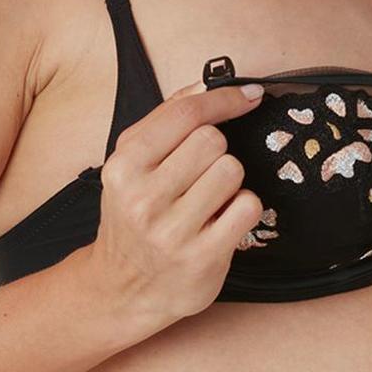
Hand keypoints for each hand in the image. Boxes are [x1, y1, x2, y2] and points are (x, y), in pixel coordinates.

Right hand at [87, 79, 266, 330]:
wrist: (123, 288)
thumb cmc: (134, 219)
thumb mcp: (132, 166)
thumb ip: (166, 121)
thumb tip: (207, 82)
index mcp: (124, 166)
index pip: (185, 115)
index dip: (224, 99)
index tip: (248, 96)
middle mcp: (144, 197)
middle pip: (212, 141)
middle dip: (217, 153)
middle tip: (201, 176)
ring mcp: (173, 230)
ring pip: (232, 171)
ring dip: (230, 182)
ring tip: (209, 201)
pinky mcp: (202, 256)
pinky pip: (248, 207)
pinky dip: (243, 210)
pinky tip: (222, 221)